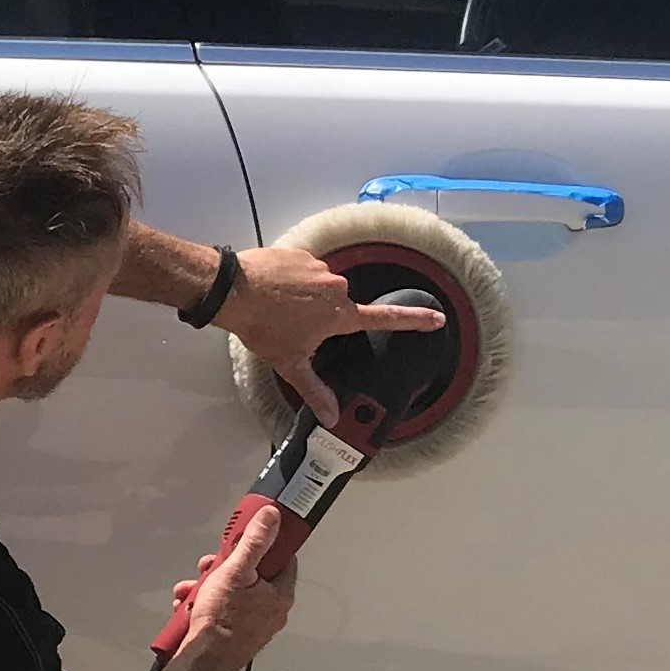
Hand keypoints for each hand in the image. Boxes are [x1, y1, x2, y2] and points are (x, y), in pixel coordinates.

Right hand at [175, 505, 296, 662]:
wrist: (203, 660)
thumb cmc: (222, 621)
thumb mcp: (236, 571)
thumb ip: (254, 542)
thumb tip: (272, 517)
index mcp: (280, 594)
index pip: (281, 558)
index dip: (262, 544)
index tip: (246, 537)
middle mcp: (271, 610)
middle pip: (251, 574)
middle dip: (224, 567)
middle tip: (210, 567)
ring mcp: (253, 624)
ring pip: (232, 592)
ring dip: (208, 587)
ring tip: (193, 591)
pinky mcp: (235, 634)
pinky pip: (222, 610)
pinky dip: (204, 605)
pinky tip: (190, 607)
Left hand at [224, 246, 444, 424]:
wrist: (233, 290)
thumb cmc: (263, 325)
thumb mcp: (290, 363)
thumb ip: (314, 390)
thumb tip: (331, 416)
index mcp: (341, 314)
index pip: (387, 318)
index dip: (414, 320)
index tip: (436, 317)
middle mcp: (336, 287)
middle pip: (339, 308)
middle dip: (322, 318)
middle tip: (294, 327)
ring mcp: (319, 268)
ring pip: (319, 288)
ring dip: (305, 298)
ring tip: (279, 309)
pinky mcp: (300, 254)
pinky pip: (303, 270)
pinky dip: (292, 281)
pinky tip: (273, 292)